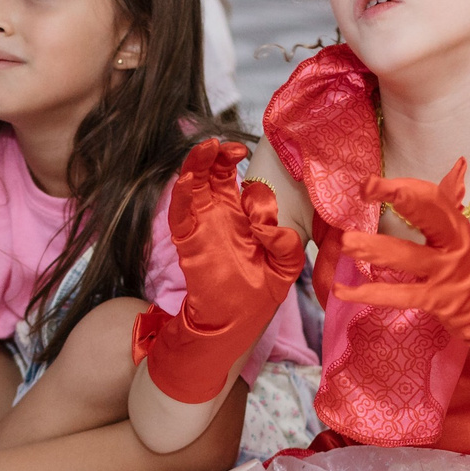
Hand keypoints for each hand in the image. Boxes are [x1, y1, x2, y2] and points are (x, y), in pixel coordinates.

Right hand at [135, 138, 307, 404]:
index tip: (247, 154)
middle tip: (227, 146)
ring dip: (196, 165)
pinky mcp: (189, 240)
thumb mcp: (286, 266)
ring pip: (193, 185)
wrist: (232, 324)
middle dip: (216, 155)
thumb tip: (271, 222)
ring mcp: (201, 225)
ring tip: (206, 148)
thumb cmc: (258, 294)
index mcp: (239, 214)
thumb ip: (288, 242)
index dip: (237, 163)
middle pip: (211, 173)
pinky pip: (181, 212)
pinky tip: (190, 178)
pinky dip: (183, 194)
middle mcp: (218, 214)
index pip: (234, 178)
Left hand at [336, 162, 469, 409]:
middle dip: (398, 198)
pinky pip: (400, 295)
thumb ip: (453, 201)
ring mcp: (446, 273)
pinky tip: (343, 289)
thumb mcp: (464, 233)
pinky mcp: (437, 300)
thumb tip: (458, 164)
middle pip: (428, 213)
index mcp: (457, 226)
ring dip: (374, 247)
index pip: (433, 198)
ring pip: (407, 255)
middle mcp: (454, 245)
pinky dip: (369, 293)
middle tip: (366, 189)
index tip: (374, 181)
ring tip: (344, 242)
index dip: (405, 187)